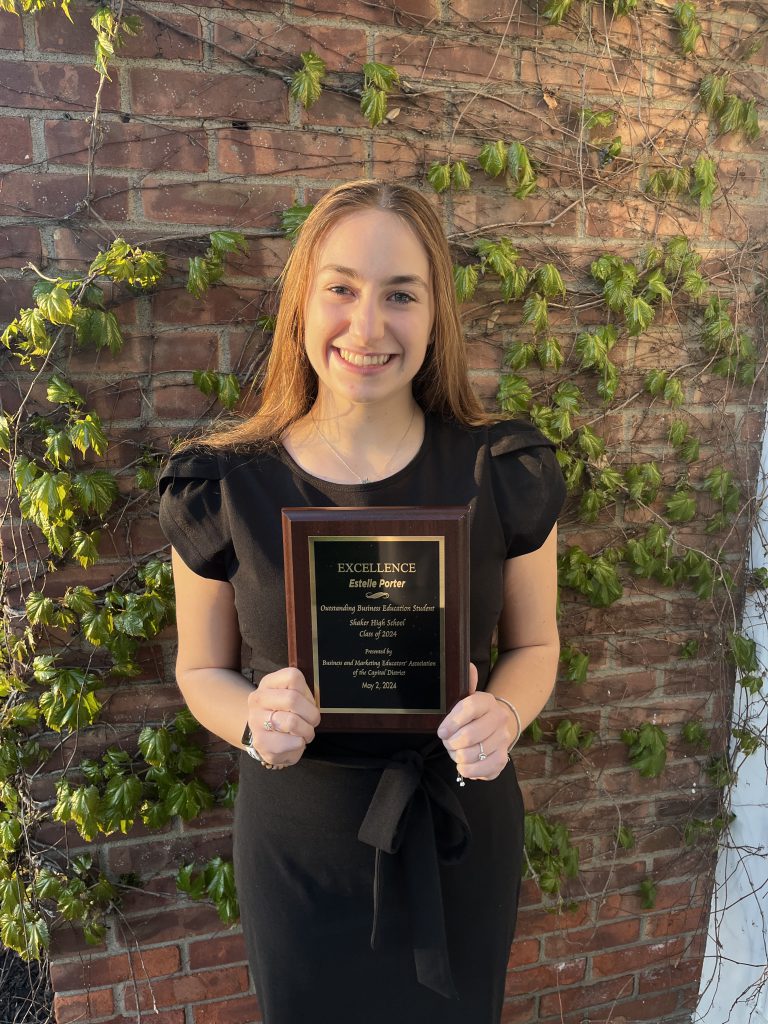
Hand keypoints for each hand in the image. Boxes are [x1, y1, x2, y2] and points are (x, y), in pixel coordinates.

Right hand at [246, 667, 320, 767]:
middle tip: (312, 721)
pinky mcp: (261, 742)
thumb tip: (312, 705)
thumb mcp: (292, 696)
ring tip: (304, 733)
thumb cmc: (284, 714)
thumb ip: (302, 694)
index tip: (306, 703)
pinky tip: (293, 742)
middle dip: (311, 714)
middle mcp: (258, 699)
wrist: (266, 737)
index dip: (307, 692)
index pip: (293, 677)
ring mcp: (256, 721)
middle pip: (293, 699)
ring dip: (307, 731)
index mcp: (268, 683)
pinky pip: (292, 742)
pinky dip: (300, 744)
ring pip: (292, 722)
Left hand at [436, 664, 516, 781]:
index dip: (452, 722)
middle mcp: (499, 719)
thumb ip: (465, 683)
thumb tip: (468, 666)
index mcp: (487, 701)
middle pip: (469, 736)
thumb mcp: (466, 696)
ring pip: (474, 754)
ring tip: (456, 751)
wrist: (497, 726)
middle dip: (452, 743)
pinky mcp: (502, 759)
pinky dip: (469, 771)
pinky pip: (484, 770)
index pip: (469, 708)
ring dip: (458, 756)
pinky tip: (463, 765)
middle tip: (448, 742)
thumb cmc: (473, 713)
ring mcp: (502, 740)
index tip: (441, 731)